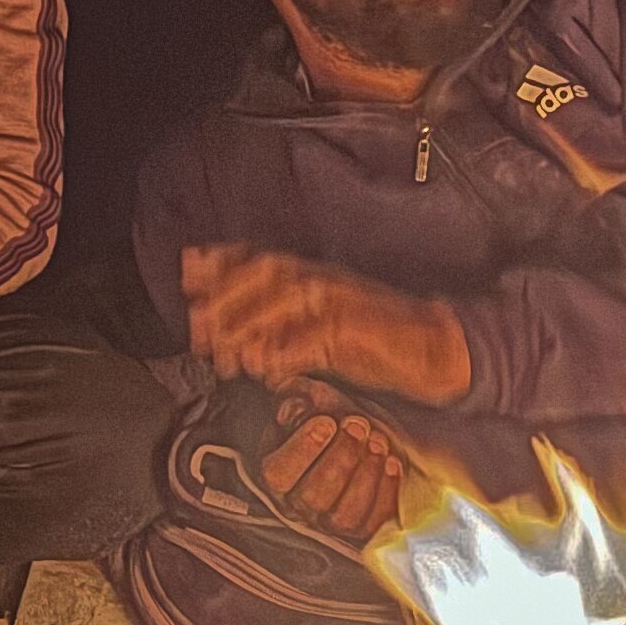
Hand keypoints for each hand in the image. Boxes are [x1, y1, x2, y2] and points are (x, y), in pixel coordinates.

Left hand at [182, 244, 474, 405]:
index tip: (188, 267)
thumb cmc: (381, 341)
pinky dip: (283, 351)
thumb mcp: (326, 333)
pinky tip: (262, 366)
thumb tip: (246, 349)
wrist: (437, 347)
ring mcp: (340, 303)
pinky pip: (310, 338)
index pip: (262, 258)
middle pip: (265, 273)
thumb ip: (288, 335)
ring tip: (220, 350)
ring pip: (282, 301)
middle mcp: (323, 281)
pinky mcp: (355, 331)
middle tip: (195, 318)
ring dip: (246, 323)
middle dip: (225, 292)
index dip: (223, 259)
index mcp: (317, 276)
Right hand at [258, 387, 408, 547]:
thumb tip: (292, 410)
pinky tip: (392, 462)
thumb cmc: (325, 416)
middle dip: (341, 458)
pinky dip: (386, 493)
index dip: (303, 450)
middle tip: (358, 426)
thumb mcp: (304, 399)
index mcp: (275, 475)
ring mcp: (328, 523)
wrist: (355, 433)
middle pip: (314, 497)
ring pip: (344, 516)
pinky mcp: (360, 530)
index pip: (279, 474)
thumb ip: (293, 399)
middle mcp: (297, 506)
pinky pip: (373, 523)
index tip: (326, 422)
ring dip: (365, 476)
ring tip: (378, 442)